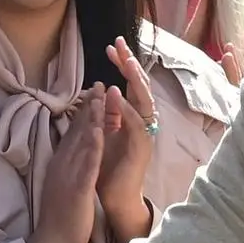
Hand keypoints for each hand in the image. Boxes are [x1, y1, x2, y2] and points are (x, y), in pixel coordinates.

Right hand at [29, 92, 111, 242]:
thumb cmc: (60, 218)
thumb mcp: (62, 187)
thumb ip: (66, 170)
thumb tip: (71, 156)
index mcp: (61, 165)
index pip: (73, 134)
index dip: (83, 113)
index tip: (92, 95)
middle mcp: (63, 165)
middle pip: (78, 131)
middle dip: (89, 107)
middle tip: (98, 84)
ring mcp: (69, 175)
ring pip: (83, 141)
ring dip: (92, 117)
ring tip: (101, 96)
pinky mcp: (77, 188)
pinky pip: (87, 163)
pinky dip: (94, 145)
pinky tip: (101, 130)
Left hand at [97, 44, 159, 242]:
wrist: (114, 199)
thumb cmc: (108, 168)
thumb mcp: (104, 134)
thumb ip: (105, 114)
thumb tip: (98, 92)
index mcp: (131, 118)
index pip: (129, 84)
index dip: (122, 64)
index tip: (110, 47)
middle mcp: (142, 122)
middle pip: (140, 86)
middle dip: (131, 63)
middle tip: (120, 44)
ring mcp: (144, 135)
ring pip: (144, 102)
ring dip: (134, 82)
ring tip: (126, 62)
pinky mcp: (142, 149)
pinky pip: (138, 126)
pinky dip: (128, 111)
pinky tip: (119, 98)